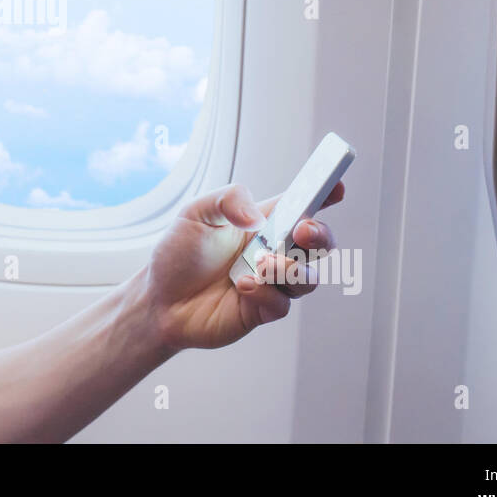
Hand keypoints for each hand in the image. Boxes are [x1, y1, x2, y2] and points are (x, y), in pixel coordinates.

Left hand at [144, 181, 343, 351]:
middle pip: (319, 244)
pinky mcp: (261, 311)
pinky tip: (241, 286)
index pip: (303, 204)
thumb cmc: (179, 253)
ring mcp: (271, 283)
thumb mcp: (195, 212)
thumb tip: (257, 217)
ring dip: (289, 268)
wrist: (159, 299)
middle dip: (322, 235)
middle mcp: (274, 251)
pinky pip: (280, 304)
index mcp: (264, 222)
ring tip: (261, 262)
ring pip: (307, 278)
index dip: (325, 193)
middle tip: (304, 230)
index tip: (336, 185)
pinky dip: (265, 293)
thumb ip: (228, 200)